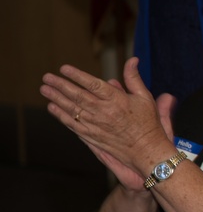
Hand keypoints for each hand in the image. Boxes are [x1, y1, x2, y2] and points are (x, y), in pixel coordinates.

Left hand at [40, 57, 175, 187]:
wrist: (147, 151)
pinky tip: (52, 108)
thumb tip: (132, 60)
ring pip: (72, 110)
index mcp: (118, 100)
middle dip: (60, 85)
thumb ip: (134, 78)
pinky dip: (61, 116)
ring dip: (56, 99)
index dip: (77, 75)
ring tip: (45, 90)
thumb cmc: (148, 123)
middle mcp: (104, 112)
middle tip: (47, 77)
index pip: (93, 84)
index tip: (64, 68)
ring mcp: (97, 126)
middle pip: (78, 96)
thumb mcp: (145, 98)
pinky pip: (73, 125)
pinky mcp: (93, 137)